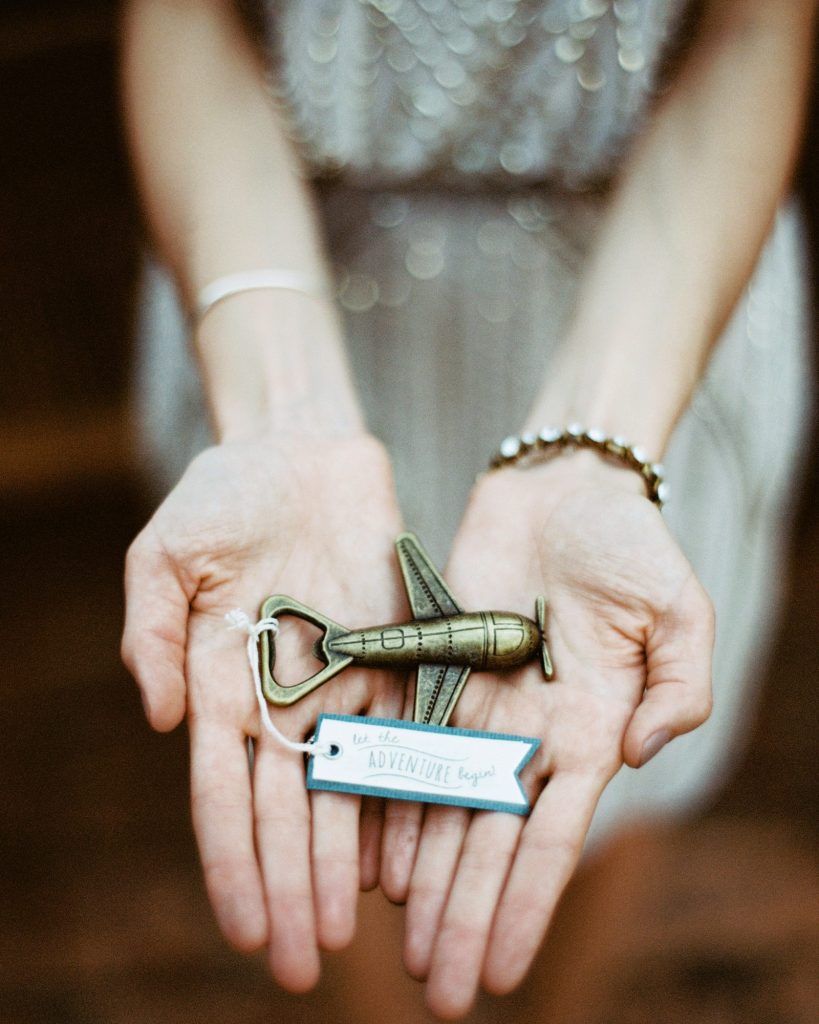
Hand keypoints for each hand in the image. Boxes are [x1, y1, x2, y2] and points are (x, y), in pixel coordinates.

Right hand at [121, 433, 406, 989]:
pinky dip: (404, 791)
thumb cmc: (221, 498)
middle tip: (303, 968)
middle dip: (292, 887)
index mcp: (222, 683)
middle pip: (288, 809)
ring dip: (344, 863)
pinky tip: (405, 854)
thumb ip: (152, 634)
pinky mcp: (396, 650)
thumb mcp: (163, 556)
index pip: (225, 792)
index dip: (233, 861)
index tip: (245, 929)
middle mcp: (285, 697)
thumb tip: (161, 723)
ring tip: (348, 935)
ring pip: (345, 786)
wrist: (298, 451)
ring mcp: (343, 678)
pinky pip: (405, 729)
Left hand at [380, 454, 713, 1017]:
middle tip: (436, 989)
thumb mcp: (679, 611)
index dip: (524, 905)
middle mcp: (530, 730)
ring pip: (445, 806)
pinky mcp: (440, 667)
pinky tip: (374, 858)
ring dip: (426, 879)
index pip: (551, 836)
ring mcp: (481, 702)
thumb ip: (678, 687)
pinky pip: (410, 744)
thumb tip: (639, 757)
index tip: (498, 971)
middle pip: (489, 840)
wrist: (563, 488)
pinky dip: (394, 801)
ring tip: (402, 945)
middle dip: (465, 915)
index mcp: (589, 727)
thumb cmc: (629, 545)